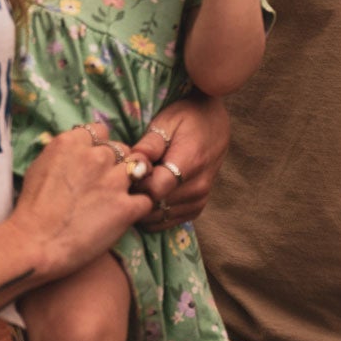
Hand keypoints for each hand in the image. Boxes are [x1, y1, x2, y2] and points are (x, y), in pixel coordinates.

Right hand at [12, 121, 152, 276]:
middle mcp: (96, 156)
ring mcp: (114, 181)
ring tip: (116, 199)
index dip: (99, 147)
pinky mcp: (126, 207)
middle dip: (115, 164)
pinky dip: (138, 208)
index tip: (92, 163)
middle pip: (121, 149)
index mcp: (72, 142)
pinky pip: (145, 200)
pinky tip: (125, 216)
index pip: (100, 131)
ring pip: (138, 169)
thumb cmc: (31, 210)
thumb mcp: (39, 167)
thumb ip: (64, 154)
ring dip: (130, 182)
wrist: (34, 244)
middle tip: (103, 185)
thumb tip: (77, 152)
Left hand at [127, 95, 229, 231]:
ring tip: (138, 184)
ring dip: (142, 205)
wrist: (214, 124)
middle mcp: (197, 188)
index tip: (127, 171)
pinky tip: (147, 194)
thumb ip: (149, 144)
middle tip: (127, 178)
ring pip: (157, 218)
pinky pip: (165, 222)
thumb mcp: (166, 121)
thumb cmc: (187, 118)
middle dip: (135, 195)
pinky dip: (152, 212)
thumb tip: (135, 165)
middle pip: (154, 206)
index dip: (135, 183)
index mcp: (190, 164)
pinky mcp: (195, 209)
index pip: (154, 190)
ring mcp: (198, 201)